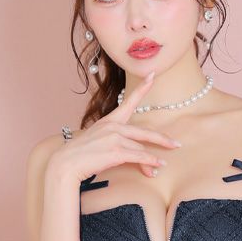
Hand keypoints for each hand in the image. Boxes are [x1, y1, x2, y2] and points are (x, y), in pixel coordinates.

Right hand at [46, 70, 180, 183]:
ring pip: (141, 148)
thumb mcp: (96, 142)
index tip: (153, 75)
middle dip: (162, 139)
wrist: (65, 165)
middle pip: (144, 132)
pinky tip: (157, 165)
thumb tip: (129, 151)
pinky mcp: (116, 152)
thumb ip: (113, 142)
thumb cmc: (79, 156)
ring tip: (161, 165)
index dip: (143, 88)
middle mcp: (113, 126)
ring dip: (152, 159)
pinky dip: (150, 162)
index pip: (128, 102)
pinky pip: (139, 157)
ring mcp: (115, 138)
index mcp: (109, 121)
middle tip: (176, 144)